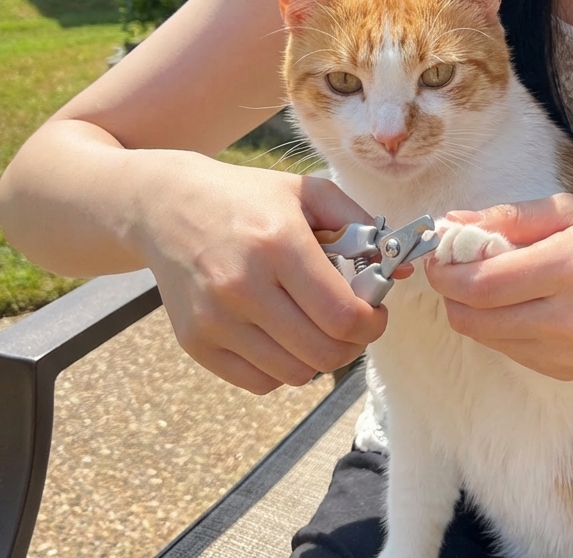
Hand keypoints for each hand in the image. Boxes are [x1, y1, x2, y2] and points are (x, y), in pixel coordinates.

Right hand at [137, 153, 395, 393]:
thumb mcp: (310, 192)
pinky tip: (285, 336)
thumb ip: (362, 225)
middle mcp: (243, 286)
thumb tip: (401, 271)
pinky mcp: (194, 342)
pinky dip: (284, 368)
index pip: (342, 316)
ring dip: (320, 357)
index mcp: (279, 244)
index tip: (376, 312)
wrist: (168, 205)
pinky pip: (260, 382)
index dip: (372, 323)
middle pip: (323, 352)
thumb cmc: (250, 197)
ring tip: (319, 326)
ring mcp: (215, 319)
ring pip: (295, 374)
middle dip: (353, 343)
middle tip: (354, 323)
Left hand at [424, 193, 572, 379]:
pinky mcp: (565, 371)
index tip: (436, 251)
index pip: (483, 282)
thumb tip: (453, 221)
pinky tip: (517, 301)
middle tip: (450, 265)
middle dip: (449, 290)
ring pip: (485, 337)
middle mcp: (568, 317)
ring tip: (485, 279)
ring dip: (469, 308)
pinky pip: (508, 350)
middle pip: (475, 316)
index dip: (445, 269)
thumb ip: (510, 217)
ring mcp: (566, 352)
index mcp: (570, 267)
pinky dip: (497, 325)